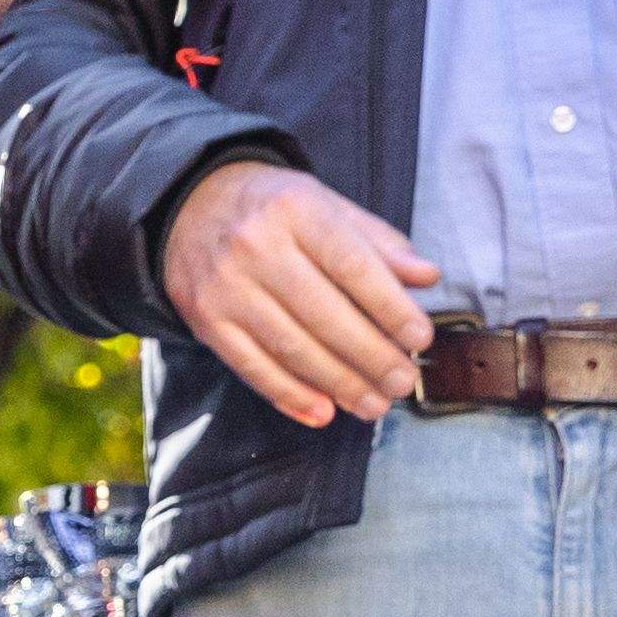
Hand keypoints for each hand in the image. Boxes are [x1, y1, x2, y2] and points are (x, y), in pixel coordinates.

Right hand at [160, 159, 438, 427]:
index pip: (351, 265)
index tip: (420, 338)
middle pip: (323, 314)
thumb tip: (426, 277)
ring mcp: (225, 286)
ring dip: (339, 384)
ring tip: (374, 404)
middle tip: (403, 382)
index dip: (390, 307)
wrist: (189, 205)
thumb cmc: (274, 209)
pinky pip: (251, 366)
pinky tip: (323, 411)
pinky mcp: (204, 319)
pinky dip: (290, 395)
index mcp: (294, 209)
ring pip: (291, 347)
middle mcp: (254, 245)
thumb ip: (379, 242)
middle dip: (371, 357)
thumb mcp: (328, 205)